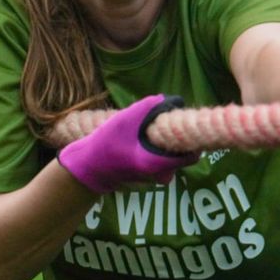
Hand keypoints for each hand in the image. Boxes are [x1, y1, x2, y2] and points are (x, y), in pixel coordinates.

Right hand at [57, 95, 197, 193]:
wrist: (87, 169)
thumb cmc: (104, 146)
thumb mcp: (124, 121)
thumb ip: (147, 107)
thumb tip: (168, 99)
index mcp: (158, 164)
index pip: (192, 156)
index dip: (192, 139)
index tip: (182, 125)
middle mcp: (160, 176)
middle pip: (180, 154)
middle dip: (172, 138)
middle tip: (158, 124)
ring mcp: (153, 180)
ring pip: (168, 157)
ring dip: (161, 144)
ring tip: (142, 133)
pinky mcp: (145, 179)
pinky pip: (158, 162)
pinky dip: (153, 151)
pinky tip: (136, 142)